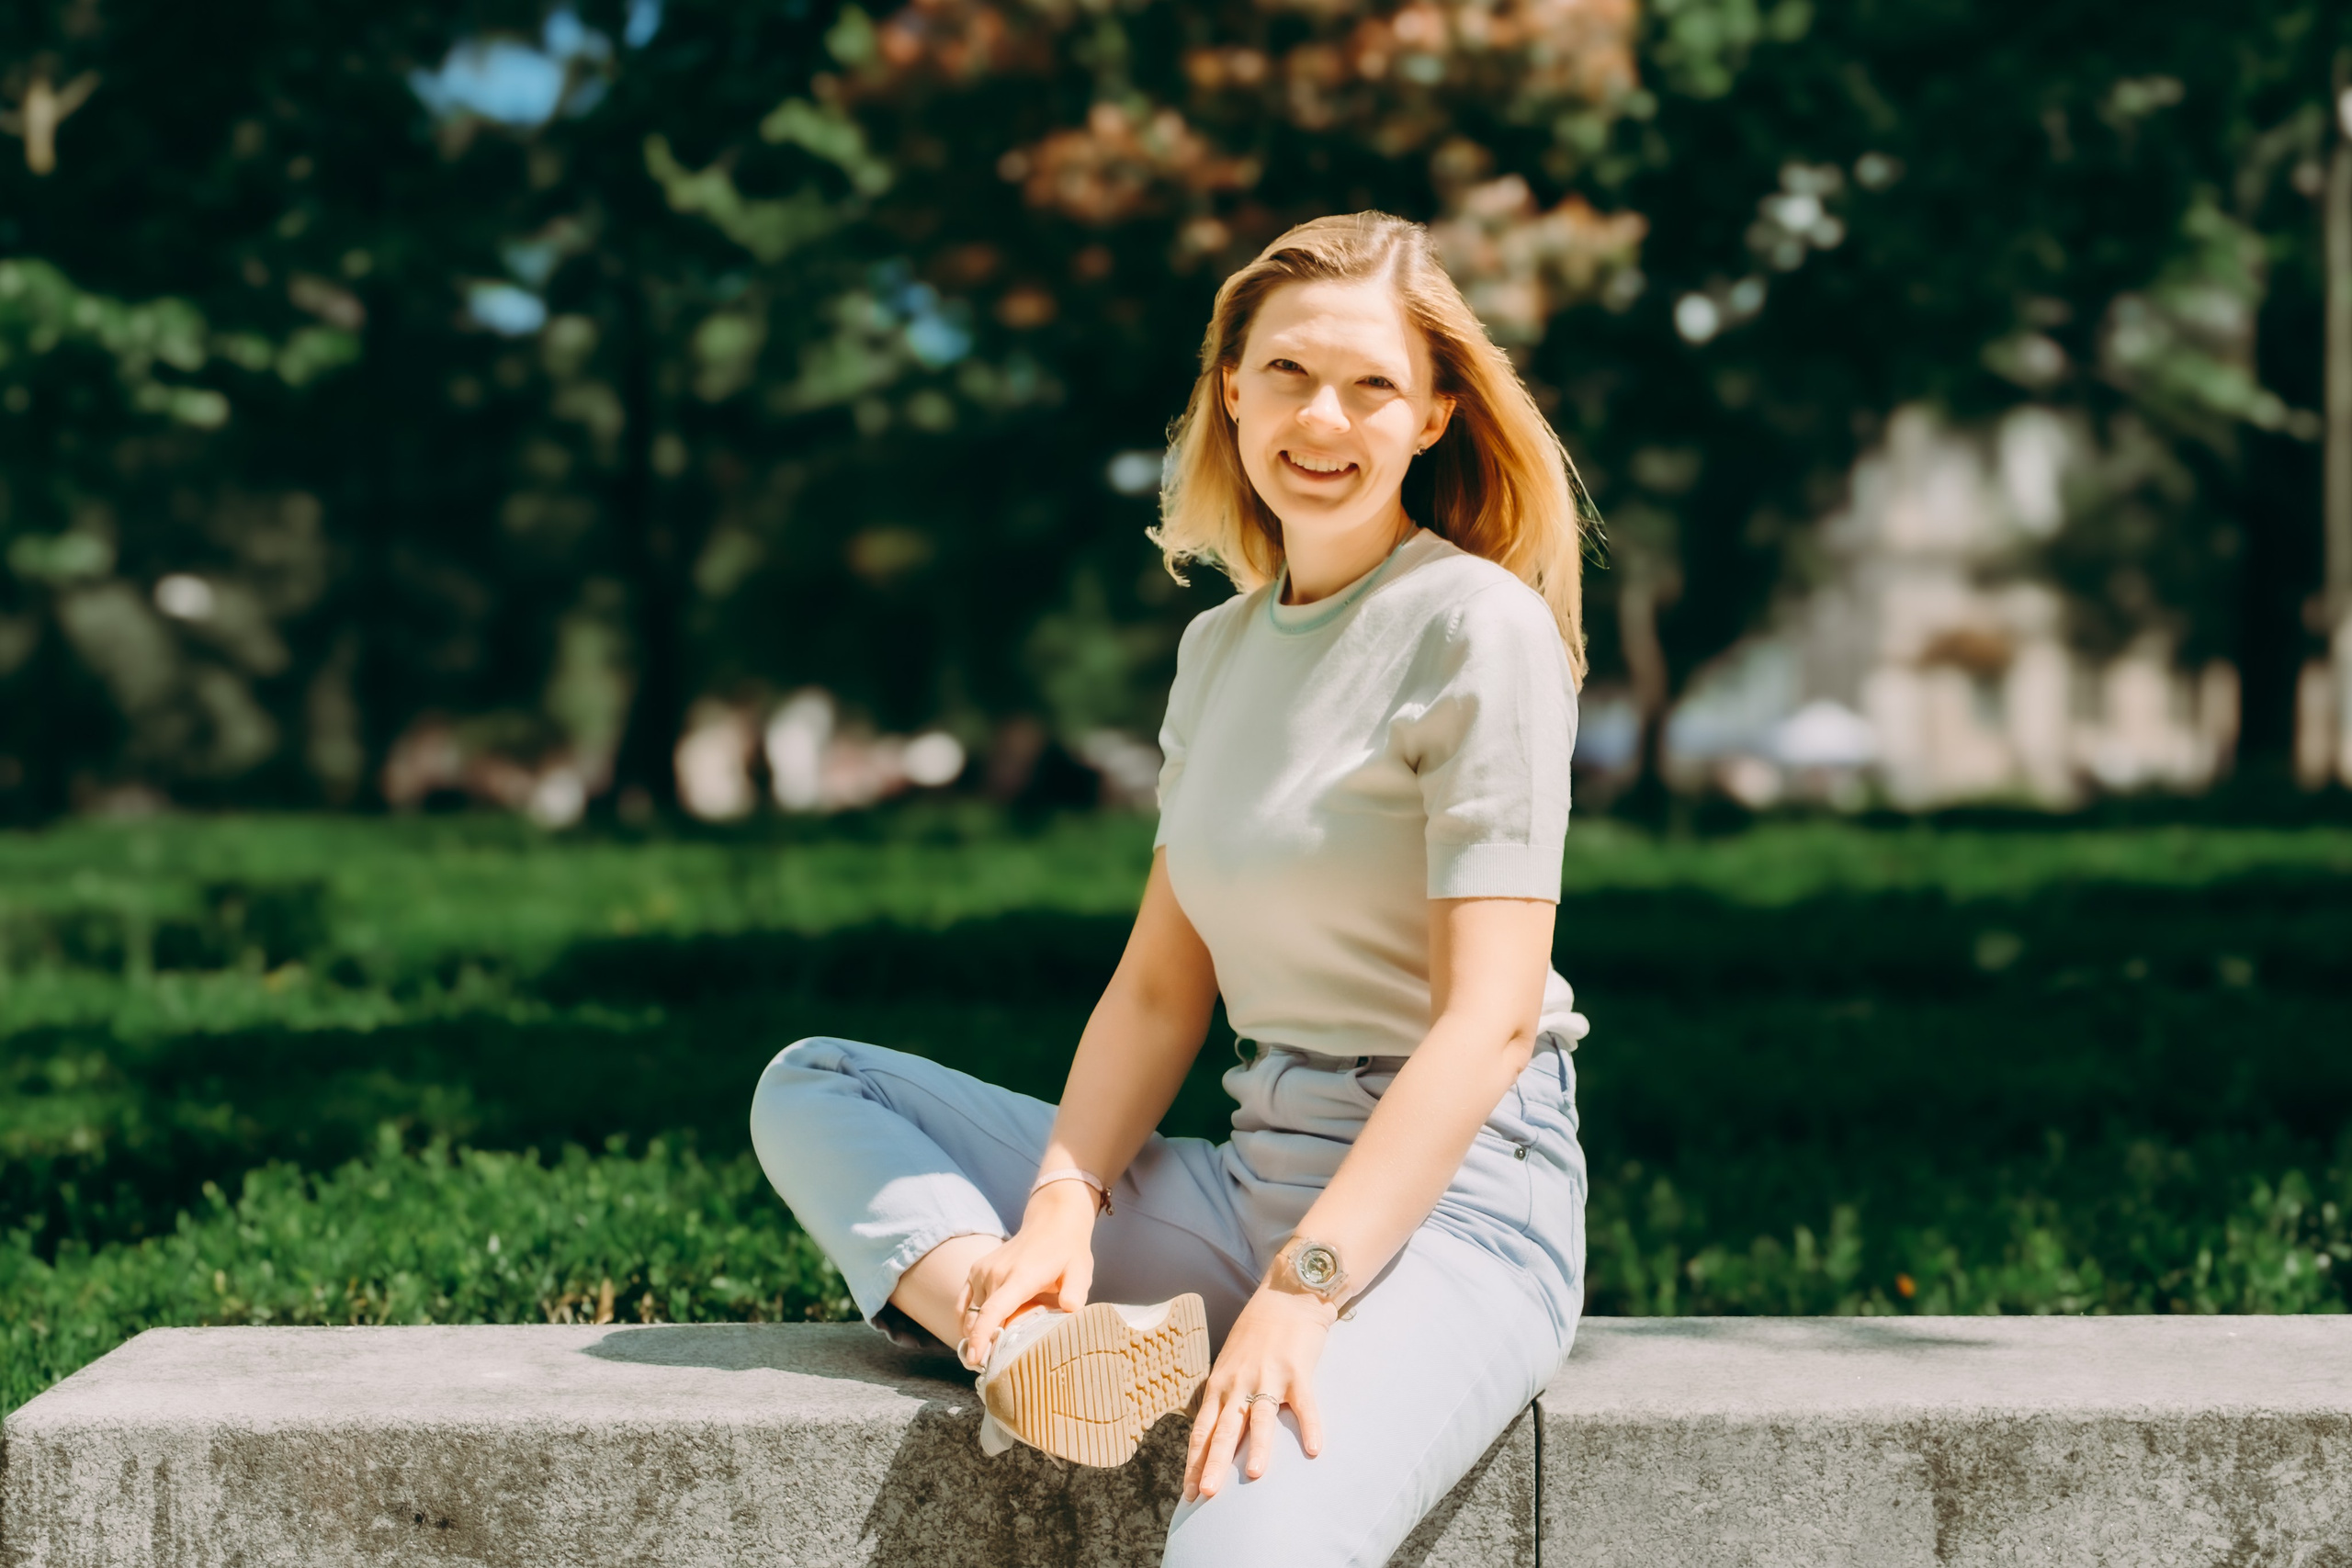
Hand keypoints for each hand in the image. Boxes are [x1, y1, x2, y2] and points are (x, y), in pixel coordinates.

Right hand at [956, 1180, 1099, 1369]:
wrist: (1052, 1222)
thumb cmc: (1068, 1252)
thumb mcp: (1080, 1271)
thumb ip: (1076, 1292)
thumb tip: (1070, 1309)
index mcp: (1020, 1277)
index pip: (993, 1310)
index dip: (981, 1337)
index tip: (976, 1359)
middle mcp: (995, 1273)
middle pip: (981, 1319)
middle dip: (983, 1346)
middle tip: (995, 1367)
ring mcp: (982, 1270)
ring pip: (971, 1314)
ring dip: (975, 1334)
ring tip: (988, 1353)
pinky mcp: (976, 1270)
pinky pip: (963, 1302)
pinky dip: (966, 1320)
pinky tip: (975, 1335)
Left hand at [1182, 1286, 1333, 1500]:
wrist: (1285, 1298)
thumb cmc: (1256, 1335)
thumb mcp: (1230, 1365)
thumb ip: (1225, 1397)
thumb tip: (1216, 1434)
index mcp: (1220, 1386)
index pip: (1202, 1431)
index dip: (1195, 1462)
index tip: (1188, 1493)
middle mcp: (1239, 1384)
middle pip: (1224, 1430)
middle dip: (1214, 1463)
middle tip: (1206, 1494)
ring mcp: (1268, 1377)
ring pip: (1260, 1418)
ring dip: (1258, 1447)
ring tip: (1254, 1475)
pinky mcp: (1297, 1371)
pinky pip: (1304, 1404)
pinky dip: (1310, 1426)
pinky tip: (1313, 1449)